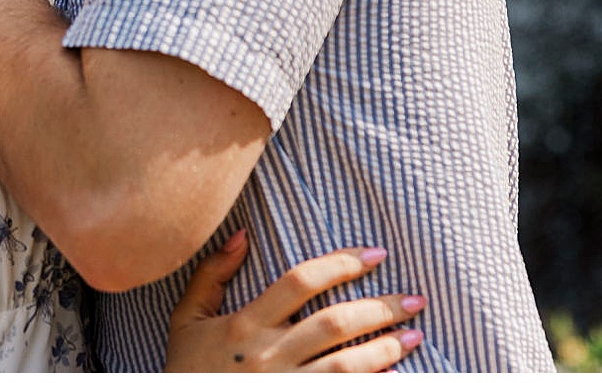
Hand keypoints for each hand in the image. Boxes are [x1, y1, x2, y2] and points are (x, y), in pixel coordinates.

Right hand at [164, 232, 425, 371]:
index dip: (340, 264)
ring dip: (385, 349)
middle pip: (333, 324)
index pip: (299, 282)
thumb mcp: (187, 320)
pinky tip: (394, 374)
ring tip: (415, 335)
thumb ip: (211, 276)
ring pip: (345, 364)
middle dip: (379, 308)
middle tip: (414, 299)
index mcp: (243, 325)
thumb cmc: (187, 370)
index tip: (374, 254)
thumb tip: (241, 233)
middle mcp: (267, 355)